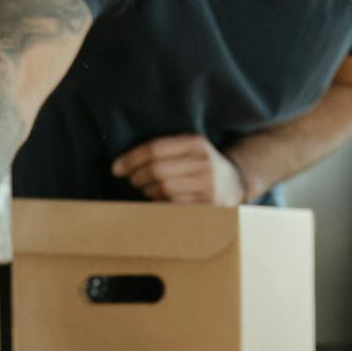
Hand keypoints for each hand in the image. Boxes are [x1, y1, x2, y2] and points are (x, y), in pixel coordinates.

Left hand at [111, 134, 251, 203]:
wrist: (234, 183)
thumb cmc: (200, 165)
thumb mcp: (188, 148)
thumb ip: (162, 150)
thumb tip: (120, 166)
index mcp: (196, 143)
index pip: (155, 149)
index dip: (131, 159)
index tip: (116, 168)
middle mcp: (203, 163)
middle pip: (157, 171)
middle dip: (137, 177)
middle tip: (132, 181)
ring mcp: (207, 186)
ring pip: (163, 190)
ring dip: (147, 192)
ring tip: (146, 190)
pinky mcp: (208, 206)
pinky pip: (173, 206)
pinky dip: (158, 205)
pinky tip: (156, 201)